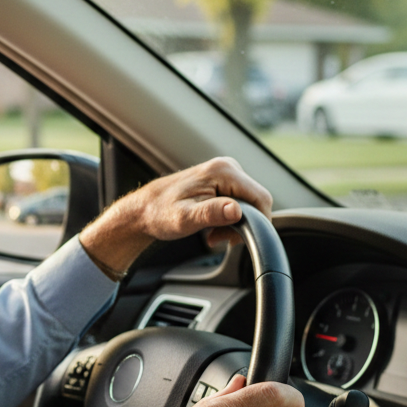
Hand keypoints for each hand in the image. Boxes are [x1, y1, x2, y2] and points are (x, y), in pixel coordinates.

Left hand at [79, 157, 272, 277]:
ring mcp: (226, 173)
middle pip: (257, 201)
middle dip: (243, 225)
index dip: (257, 223)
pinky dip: (230, 219)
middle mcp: (227, 166)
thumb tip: (236, 210)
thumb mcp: (184, 219)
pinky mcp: (223, 181)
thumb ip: (211, 214)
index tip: (235, 239)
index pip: (261, 198)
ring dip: (235, 224)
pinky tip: (213, 227)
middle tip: (218, 238)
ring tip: (212, 234)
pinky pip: (240, 202)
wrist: (144, 209)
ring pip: (249, 204)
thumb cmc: (159, 213)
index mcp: (223, 171)